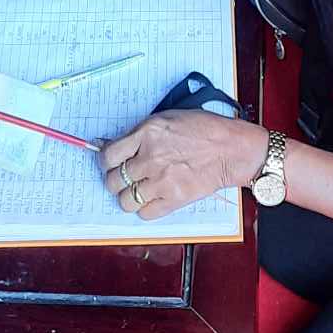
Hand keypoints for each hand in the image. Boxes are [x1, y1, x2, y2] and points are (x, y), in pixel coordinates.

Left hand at [98, 110, 267, 218]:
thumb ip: (139, 133)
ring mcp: (161, 181)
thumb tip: (113, 145)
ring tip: (137, 190)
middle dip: (114, 180)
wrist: (229, 149)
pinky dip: (144, 208)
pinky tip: (152, 198)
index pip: (109, 155)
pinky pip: (144, 213)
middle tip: (123, 177)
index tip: (108, 163)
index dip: (104, 162)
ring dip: (127, 197)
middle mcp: (150, 157)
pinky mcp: (173, 199)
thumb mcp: (166, 119)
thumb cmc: (202, 129)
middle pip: (113, 180)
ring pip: (125, 200)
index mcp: (147, 133)